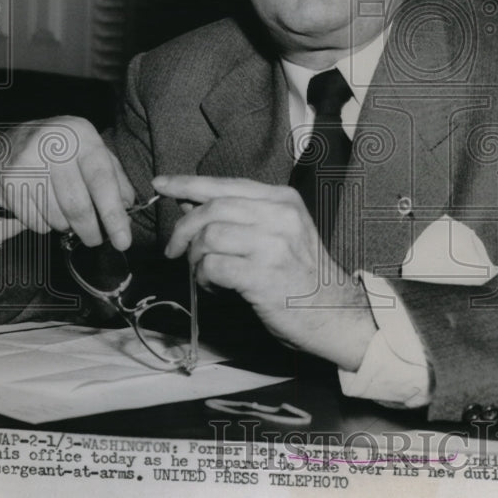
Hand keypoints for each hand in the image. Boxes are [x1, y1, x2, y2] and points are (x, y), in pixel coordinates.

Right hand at [0, 116, 134, 248]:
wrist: (11, 143)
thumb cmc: (63, 152)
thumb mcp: (92, 152)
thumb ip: (115, 178)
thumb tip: (128, 210)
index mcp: (80, 135)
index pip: (102, 181)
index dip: (114, 214)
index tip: (123, 240)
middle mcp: (52, 145)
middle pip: (77, 205)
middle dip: (91, 231)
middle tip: (96, 240)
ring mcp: (26, 164)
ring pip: (56, 218)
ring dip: (67, 227)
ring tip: (68, 216)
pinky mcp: (8, 183)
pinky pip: (35, 222)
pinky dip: (46, 225)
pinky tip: (45, 209)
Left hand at [153, 174, 376, 370]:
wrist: (336, 313)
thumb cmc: (302, 276)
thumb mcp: (278, 234)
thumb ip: (238, 217)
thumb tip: (190, 204)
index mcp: (282, 201)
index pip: (225, 185)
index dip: (187, 183)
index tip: (161, 184)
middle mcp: (280, 217)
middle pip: (212, 208)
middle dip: (183, 229)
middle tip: (174, 250)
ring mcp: (273, 246)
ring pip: (209, 237)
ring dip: (195, 258)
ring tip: (203, 274)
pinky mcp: (263, 276)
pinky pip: (213, 267)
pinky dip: (204, 278)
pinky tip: (215, 288)